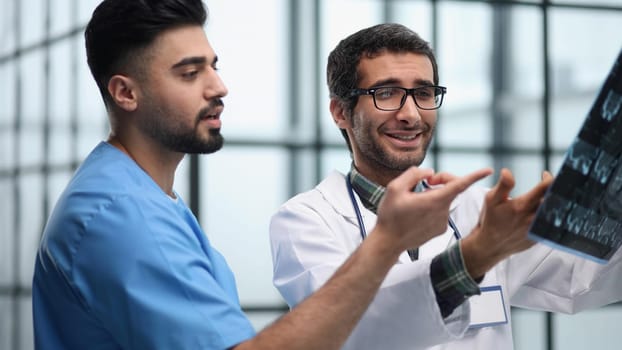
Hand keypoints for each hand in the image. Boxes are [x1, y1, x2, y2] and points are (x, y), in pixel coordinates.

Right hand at [375, 166, 492, 254]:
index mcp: (434, 200)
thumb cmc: (389, 215)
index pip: (459, 185)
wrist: (388, 242)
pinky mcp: (441, 230)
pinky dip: (432, 208)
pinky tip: (417, 215)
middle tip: (427, 180)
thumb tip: (430, 172)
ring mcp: (443, 222)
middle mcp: (442, 212)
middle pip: (450, 189)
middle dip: (442, 180)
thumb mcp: (394, 188)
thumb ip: (414, 174)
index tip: (488, 170)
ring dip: (433, 196)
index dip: (474, 176)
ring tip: (414, 204)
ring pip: (443, 201)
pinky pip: (440, 212)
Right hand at [461, 169, 553, 278]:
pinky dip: (553, 215)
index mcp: (522, 206)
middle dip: (556, 189)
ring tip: (552, 196)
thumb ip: (502, 185)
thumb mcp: (491, 200)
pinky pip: (552, 224)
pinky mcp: (539, 237)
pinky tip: (549, 211)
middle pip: (554, 199)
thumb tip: (507, 171)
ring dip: (556, 202)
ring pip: (555, 212)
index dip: (549, 178)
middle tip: (552, 185)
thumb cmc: (490, 220)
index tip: (545, 174)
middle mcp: (532, 217)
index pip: (544, 187)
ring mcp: (537, 228)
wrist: (490, 245)